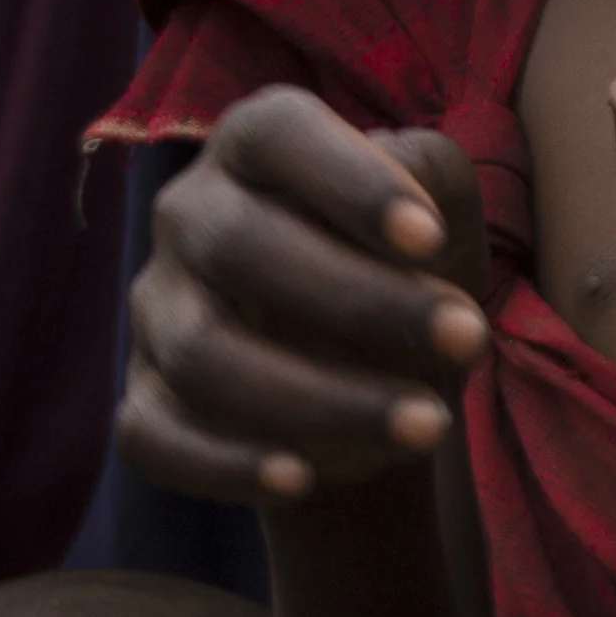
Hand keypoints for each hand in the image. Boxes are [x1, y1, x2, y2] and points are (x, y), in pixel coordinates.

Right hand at [117, 85, 492, 507]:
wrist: (371, 384)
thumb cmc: (407, 279)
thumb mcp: (443, 223)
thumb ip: (437, 183)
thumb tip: (414, 205)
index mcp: (256, 149)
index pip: (276, 136)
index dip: (348, 182)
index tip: (430, 239)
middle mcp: (191, 218)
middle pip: (240, 247)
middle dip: (359, 301)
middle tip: (469, 342)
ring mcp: (159, 313)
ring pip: (205, 355)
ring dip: (320, 399)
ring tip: (427, 426)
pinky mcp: (146, 402)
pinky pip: (156, 437)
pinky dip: (224, 464)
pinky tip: (300, 481)